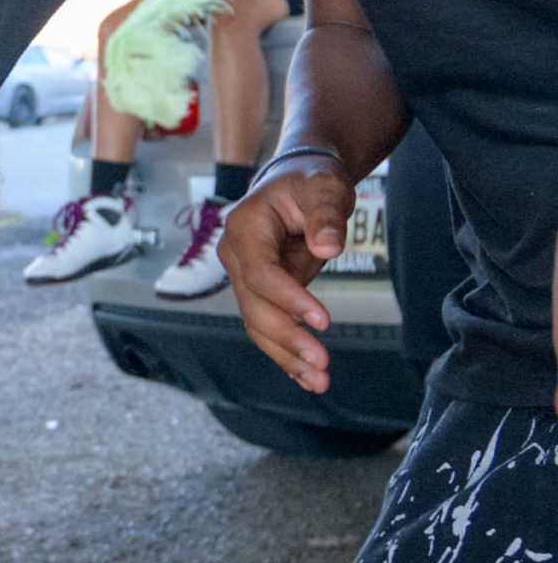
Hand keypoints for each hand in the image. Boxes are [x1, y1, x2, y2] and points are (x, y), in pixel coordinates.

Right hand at [221, 159, 352, 393]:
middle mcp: (236, 257)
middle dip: (286, 338)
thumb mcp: (324, 187)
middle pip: (253, 306)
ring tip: (320, 381)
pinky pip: (267, 325)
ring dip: (285, 355)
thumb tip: (327, 247)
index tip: (323, 321)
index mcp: (245, 229)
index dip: (289, 299)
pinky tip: (306, 376)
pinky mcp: (261, 292)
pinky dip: (285, 352)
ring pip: (257, 323)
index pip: (261, 273)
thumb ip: (325, 214)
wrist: (300, 182)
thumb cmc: (311, 182)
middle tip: (323, 363)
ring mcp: (245, 276)